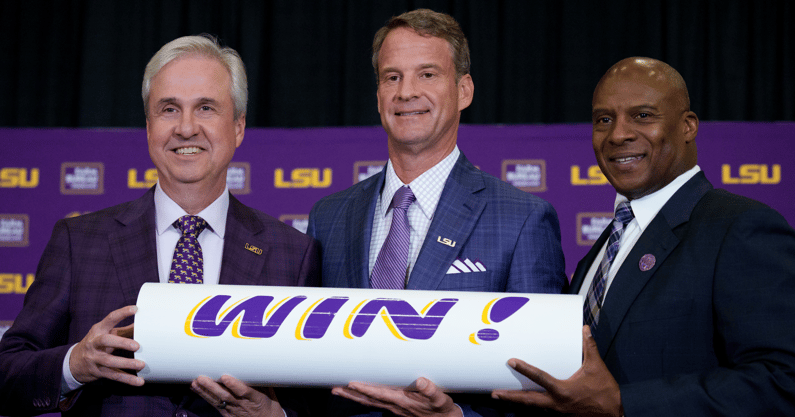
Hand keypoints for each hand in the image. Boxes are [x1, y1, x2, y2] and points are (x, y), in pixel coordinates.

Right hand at [69, 305, 144, 385]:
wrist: (74, 362)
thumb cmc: (97, 343)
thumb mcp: (106, 333)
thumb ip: (124, 329)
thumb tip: (143, 323)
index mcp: (98, 330)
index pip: (110, 318)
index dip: (122, 313)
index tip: (135, 309)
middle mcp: (94, 343)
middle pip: (106, 341)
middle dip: (121, 343)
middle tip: (137, 346)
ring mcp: (95, 359)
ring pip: (110, 362)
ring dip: (126, 364)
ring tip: (142, 365)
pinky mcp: (98, 372)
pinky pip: (114, 376)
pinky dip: (127, 379)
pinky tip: (139, 381)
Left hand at [191, 375, 282, 416]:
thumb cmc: (268, 404)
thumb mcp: (269, 391)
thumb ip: (260, 380)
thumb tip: (254, 362)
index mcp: (256, 398)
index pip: (244, 392)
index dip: (234, 385)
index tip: (225, 377)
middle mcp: (243, 405)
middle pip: (226, 396)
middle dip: (212, 387)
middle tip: (202, 378)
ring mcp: (233, 410)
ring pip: (217, 401)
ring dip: (205, 392)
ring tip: (195, 382)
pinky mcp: (227, 414)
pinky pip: (215, 404)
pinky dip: (205, 396)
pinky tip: (196, 388)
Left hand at [332, 377, 461, 416]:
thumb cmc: (442, 409)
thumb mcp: (440, 400)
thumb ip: (431, 391)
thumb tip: (421, 381)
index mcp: (403, 402)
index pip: (380, 394)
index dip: (365, 389)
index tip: (352, 383)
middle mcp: (395, 406)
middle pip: (368, 400)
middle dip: (351, 394)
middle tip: (334, 388)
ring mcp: (394, 408)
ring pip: (369, 402)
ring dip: (353, 396)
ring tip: (338, 390)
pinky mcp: (396, 407)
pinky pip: (375, 402)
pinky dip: (363, 398)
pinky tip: (357, 394)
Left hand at [491, 325, 621, 416]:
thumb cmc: (605, 395)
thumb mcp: (597, 369)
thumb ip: (589, 348)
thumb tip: (584, 330)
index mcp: (562, 391)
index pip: (539, 378)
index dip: (524, 369)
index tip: (511, 361)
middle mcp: (555, 404)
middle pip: (527, 401)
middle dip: (509, 397)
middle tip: (493, 392)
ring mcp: (556, 412)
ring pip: (532, 407)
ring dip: (517, 402)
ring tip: (501, 396)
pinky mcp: (559, 416)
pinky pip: (541, 410)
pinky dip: (530, 406)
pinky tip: (524, 402)